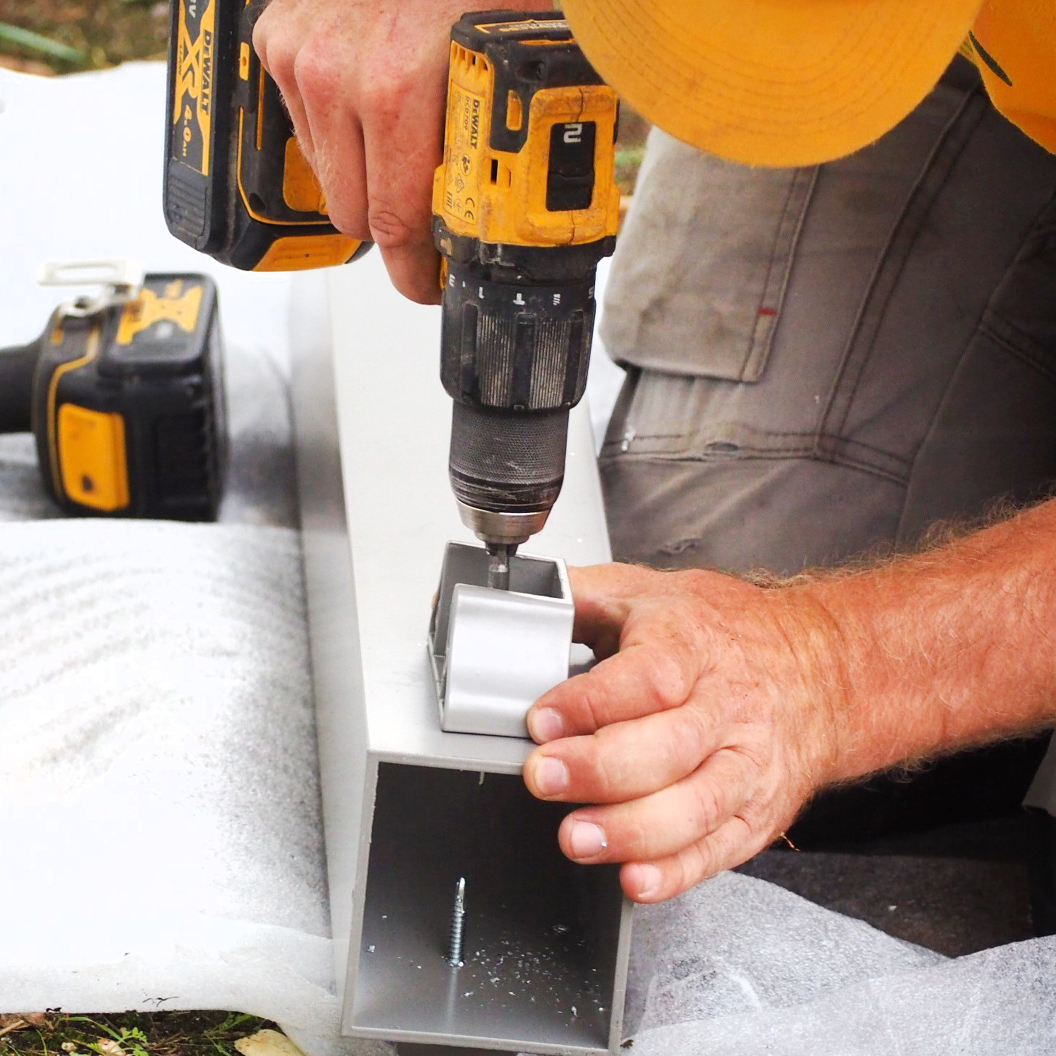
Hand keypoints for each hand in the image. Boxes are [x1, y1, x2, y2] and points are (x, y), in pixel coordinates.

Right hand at [253, 0, 550, 302]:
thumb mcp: (525, 46)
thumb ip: (526, 121)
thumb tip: (542, 184)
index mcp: (398, 89)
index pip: (395, 223)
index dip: (418, 269)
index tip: (430, 281)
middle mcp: (337, 74)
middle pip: (355, 213)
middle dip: (396, 230)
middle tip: (431, 227)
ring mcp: (300, 55)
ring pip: (327, 173)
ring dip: (366, 178)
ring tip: (406, 157)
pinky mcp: (276, 37)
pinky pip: (305, 125)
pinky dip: (339, 132)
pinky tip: (373, 115)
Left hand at [523, 563, 845, 902]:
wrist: (817, 667)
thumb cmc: (721, 631)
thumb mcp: (651, 591)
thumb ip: (583, 597)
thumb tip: (522, 600)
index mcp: (694, 643)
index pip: (649, 676)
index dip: (592, 702)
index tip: (541, 720)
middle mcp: (728, 706)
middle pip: (671, 747)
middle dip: (600, 769)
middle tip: (544, 777)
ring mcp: (748, 764)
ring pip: (697, 806)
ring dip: (632, 831)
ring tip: (577, 837)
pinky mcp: (757, 811)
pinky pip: (719, 849)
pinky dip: (677, 871)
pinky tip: (635, 878)